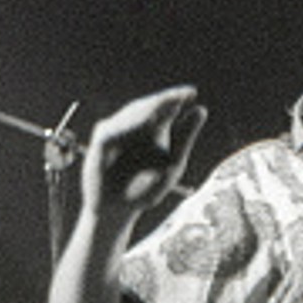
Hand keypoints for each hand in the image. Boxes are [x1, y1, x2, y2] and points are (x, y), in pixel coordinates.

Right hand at [82, 85, 208, 216]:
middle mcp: (133, 126)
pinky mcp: (101, 144)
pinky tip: (142, 120)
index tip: (192, 92)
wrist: (122, 210)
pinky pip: (112, 131)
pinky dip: (126, 125)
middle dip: (164, 101)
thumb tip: (202, 109)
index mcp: (153, 129)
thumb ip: (185, 136)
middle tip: (180, 96)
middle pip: (148, 107)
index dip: (176, 98)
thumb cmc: (148, 187)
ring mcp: (116, 133)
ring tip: (165, 104)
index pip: (165, 108)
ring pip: (130, 115)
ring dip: (148, 108)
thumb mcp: (174, 163)